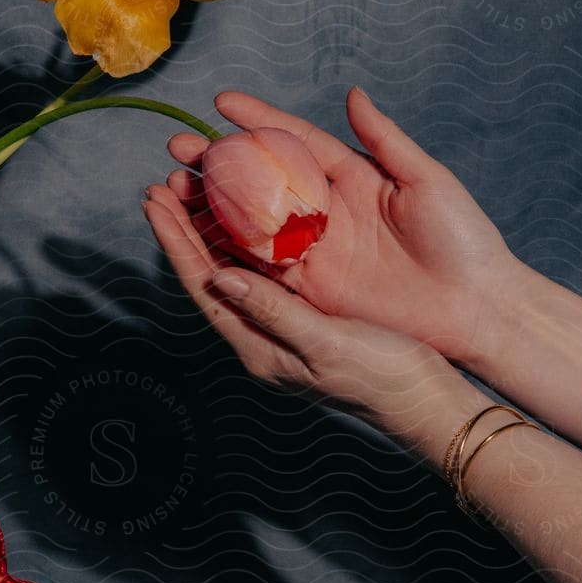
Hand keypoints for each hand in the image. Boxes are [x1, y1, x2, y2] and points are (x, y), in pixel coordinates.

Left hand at [142, 182, 467, 447]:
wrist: (426, 401)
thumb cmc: (383, 377)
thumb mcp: (325, 343)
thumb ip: (273, 310)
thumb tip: (220, 276)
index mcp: (259, 348)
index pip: (203, 286)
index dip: (176, 241)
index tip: (154, 200)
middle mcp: (263, 336)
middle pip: (211, 273)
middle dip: (187, 228)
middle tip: (169, 181)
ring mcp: (285, 326)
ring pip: (238, 267)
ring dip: (216, 227)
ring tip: (199, 187)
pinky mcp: (310, 316)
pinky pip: (269, 268)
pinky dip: (253, 236)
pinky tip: (253, 212)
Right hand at [162, 88, 518, 369]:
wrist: (477, 308)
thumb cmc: (464, 240)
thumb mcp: (428, 182)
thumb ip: (386, 140)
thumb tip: (353, 95)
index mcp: (355, 179)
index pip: (296, 141)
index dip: (260, 120)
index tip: (222, 102)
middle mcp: (328, 213)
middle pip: (262, 183)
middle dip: (219, 164)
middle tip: (178, 147)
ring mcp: (318, 252)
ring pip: (252, 225)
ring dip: (212, 207)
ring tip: (172, 188)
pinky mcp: (315, 291)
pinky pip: (263, 269)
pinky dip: (228, 252)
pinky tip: (196, 233)